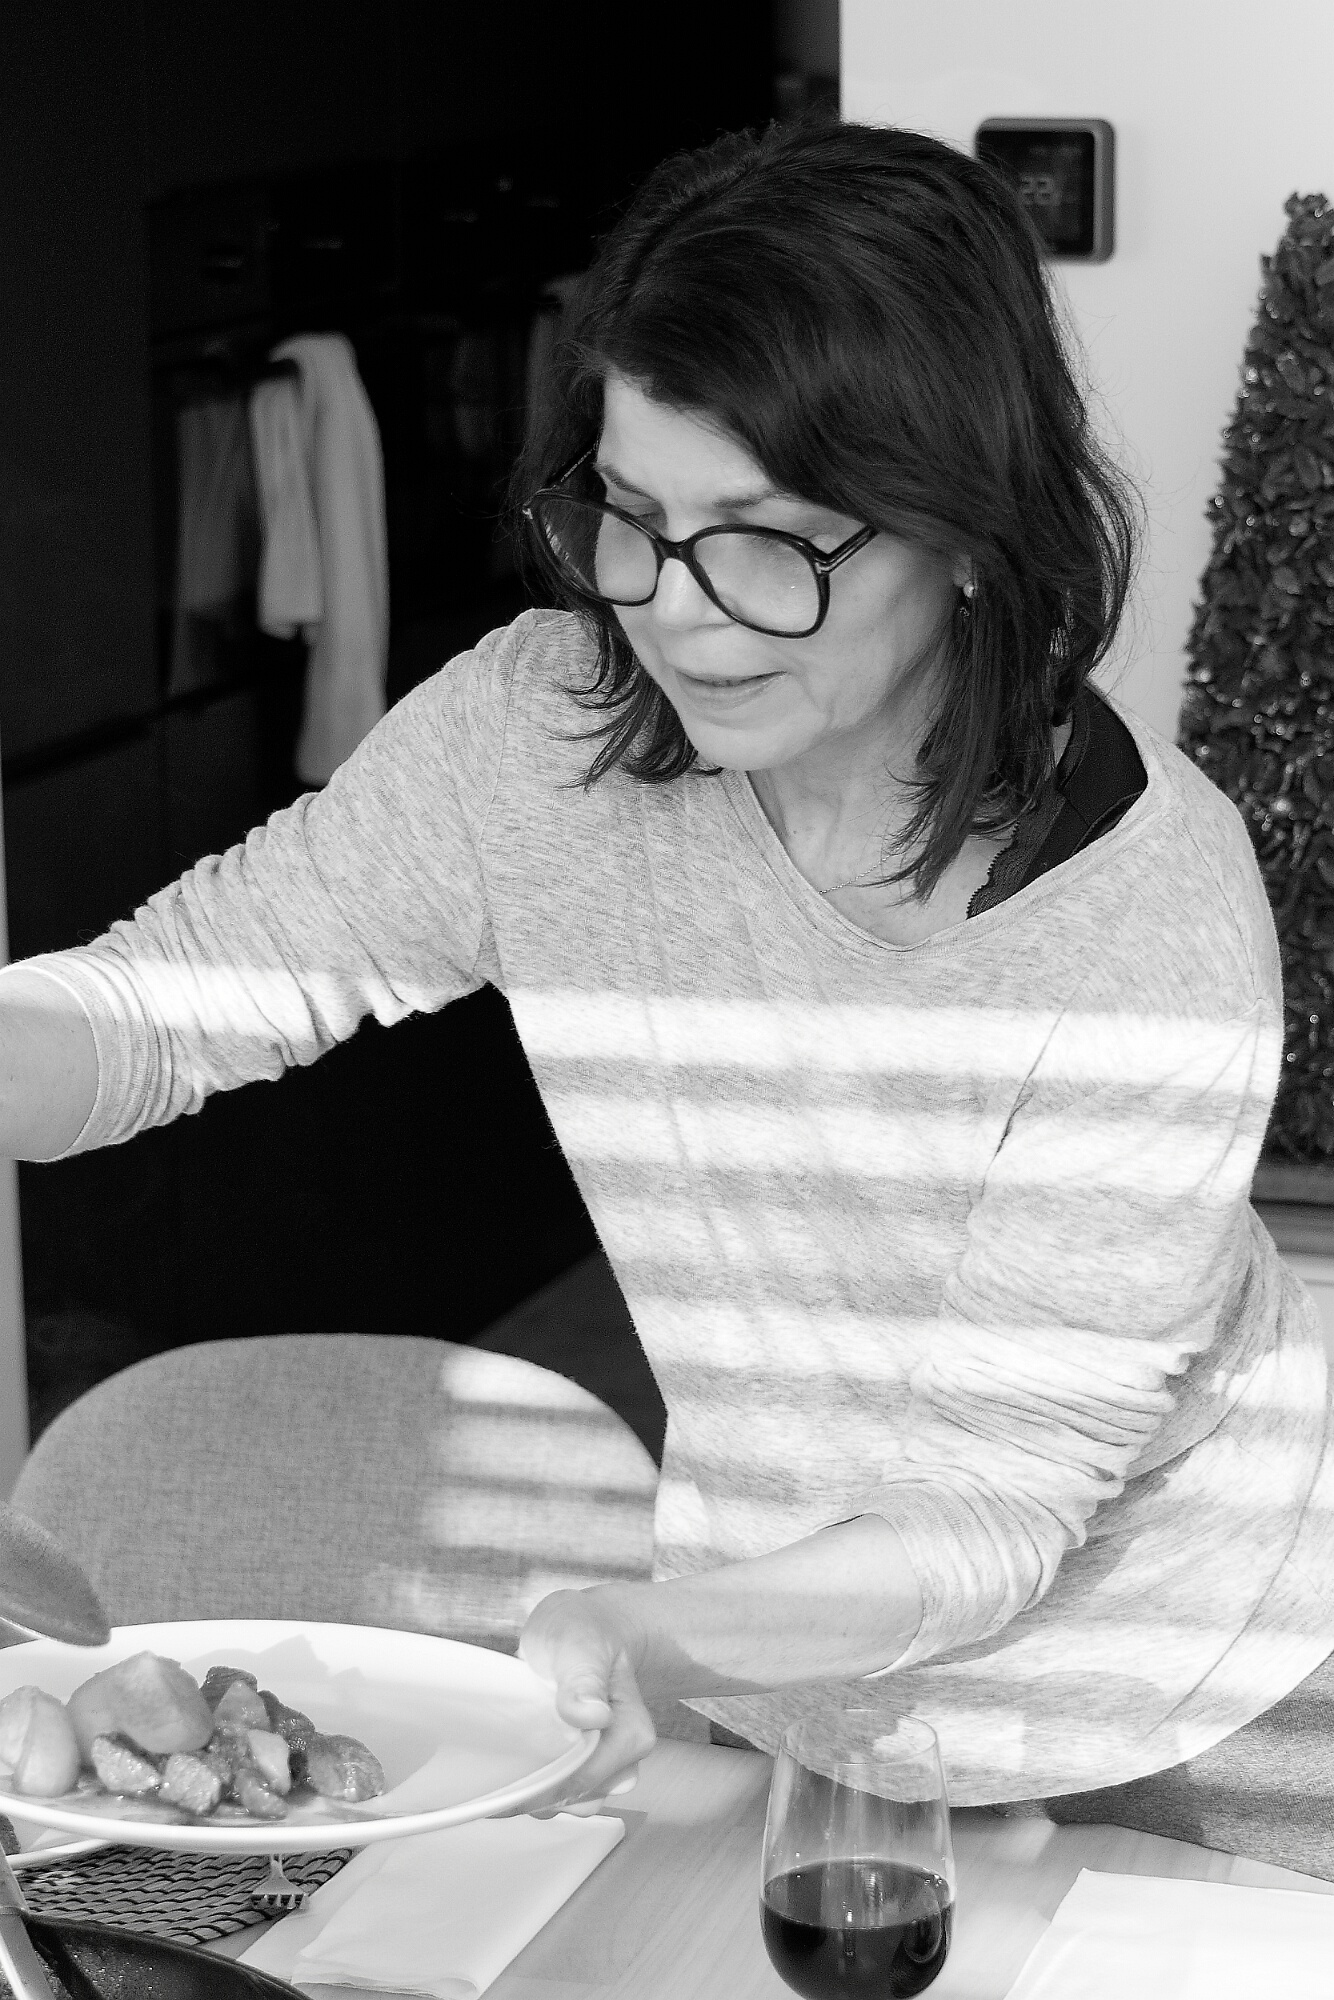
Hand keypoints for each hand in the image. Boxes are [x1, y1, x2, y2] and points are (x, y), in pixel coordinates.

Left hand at [517, 1587, 656, 1809]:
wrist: (582, 1627)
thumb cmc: (584, 1632)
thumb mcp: (581, 1644)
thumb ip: (584, 1678)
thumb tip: (593, 1716)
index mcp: (630, 1731)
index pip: (590, 1777)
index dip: (548, 1786)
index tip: (510, 1783)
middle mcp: (622, 1756)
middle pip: (580, 1798)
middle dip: (539, 1795)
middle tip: (501, 1776)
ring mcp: (601, 1763)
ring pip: (569, 1802)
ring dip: (535, 1796)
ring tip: (505, 1772)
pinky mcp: (580, 1763)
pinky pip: (559, 1792)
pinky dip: (535, 1788)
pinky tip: (513, 1770)